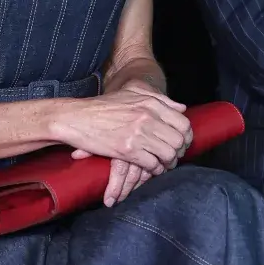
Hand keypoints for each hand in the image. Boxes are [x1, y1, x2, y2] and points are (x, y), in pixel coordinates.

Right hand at [53, 84, 191, 195]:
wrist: (77, 117)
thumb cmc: (103, 106)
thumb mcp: (132, 94)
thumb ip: (159, 99)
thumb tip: (182, 108)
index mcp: (151, 103)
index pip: (183, 122)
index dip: (186, 136)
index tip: (183, 143)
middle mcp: (147, 117)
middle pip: (178, 140)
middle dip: (178, 152)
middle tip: (174, 157)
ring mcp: (138, 134)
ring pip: (167, 154)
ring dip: (168, 163)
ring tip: (164, 165)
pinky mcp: (128, 150)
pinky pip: (152, 164)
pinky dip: (155, 169)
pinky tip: (151, 169)